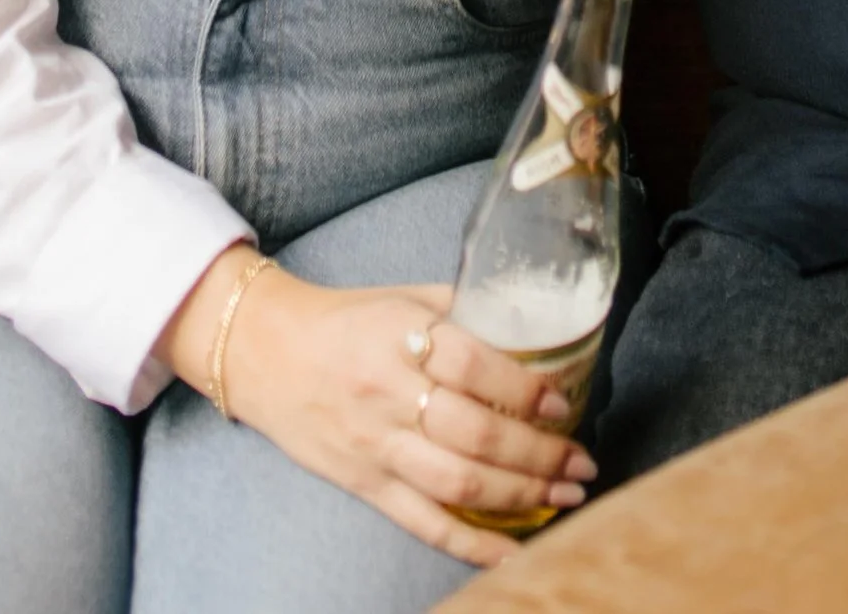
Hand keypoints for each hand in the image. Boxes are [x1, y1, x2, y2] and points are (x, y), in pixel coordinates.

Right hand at [159, 254, 593, 560]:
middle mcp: (389, 394)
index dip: (524, 390)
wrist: (266, 354)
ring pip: (457, 483)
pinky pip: (425, 523)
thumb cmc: (344, 319)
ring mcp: (377, 445)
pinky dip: (473, 544)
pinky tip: (514, 552)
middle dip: (539, 455)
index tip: (562, 403)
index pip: (474, 366)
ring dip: (520, 496)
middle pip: (475, 434)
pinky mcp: (366, 485)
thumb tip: (531, 323)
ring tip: (565, 497)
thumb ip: (462, 309)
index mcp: (400, 337)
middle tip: (581, 463)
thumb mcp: (403, 296)